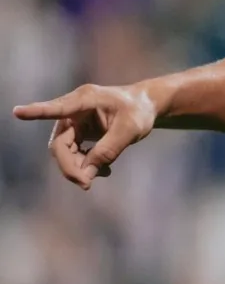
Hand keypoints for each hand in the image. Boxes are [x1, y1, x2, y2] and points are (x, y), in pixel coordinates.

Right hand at [13, 84, 156, 189]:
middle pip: (60, 144)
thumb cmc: (139, 111)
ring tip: (104, 173)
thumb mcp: (129, 130)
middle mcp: (74, 110)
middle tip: (86, 184)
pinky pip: (74, 154)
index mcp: (86, 99)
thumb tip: (85, 174)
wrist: (147, 106)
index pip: (58, 108)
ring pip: (65, 152)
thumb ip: (108, 150)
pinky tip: (103, 171)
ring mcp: (74, 122)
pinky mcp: (78, 133)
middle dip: (70, 166)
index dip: (37, 112)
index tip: (17, 112)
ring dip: (78, 167)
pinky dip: (85, 165)